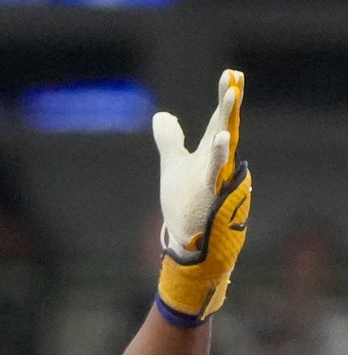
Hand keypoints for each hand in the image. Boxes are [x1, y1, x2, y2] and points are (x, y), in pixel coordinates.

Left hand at [152, 70, 251, 324]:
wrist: (188, 240)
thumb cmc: (184, 202)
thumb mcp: (173, 165)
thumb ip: (170, 139)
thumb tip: (162, 115)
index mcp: (208, 153)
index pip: (217, 119)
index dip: (224, 97)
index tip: (231, 73)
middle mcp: (215, 162)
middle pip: (223, 125)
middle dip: (229, 102)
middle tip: (235, 77)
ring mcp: (214, 178)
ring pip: (223, 146)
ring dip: (227, 120)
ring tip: (232, 94)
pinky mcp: (209, 195)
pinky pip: (215, 173)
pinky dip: (219, 156)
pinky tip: (223, 138)